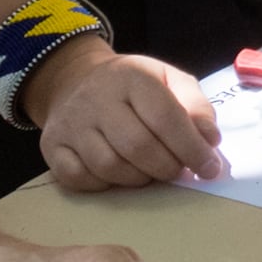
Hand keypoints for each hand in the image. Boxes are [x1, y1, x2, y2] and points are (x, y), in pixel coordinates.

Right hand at [25, 37, 221, 192]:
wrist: (75, 79)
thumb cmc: (133, 86)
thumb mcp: (169, 81)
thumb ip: (196, 107)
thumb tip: (210, 141)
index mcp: (131, 76)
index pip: (166, 117)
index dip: (192, 148)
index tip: (209, 168)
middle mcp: (96, 97)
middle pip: (137, 147)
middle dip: (167, 167)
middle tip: (177, 171)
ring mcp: (70, 123)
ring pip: (109, 167)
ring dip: (138, 179)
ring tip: (150, 171)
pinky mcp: (51, 145)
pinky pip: (79, 178)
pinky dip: (103, 185)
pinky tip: (117, 174)